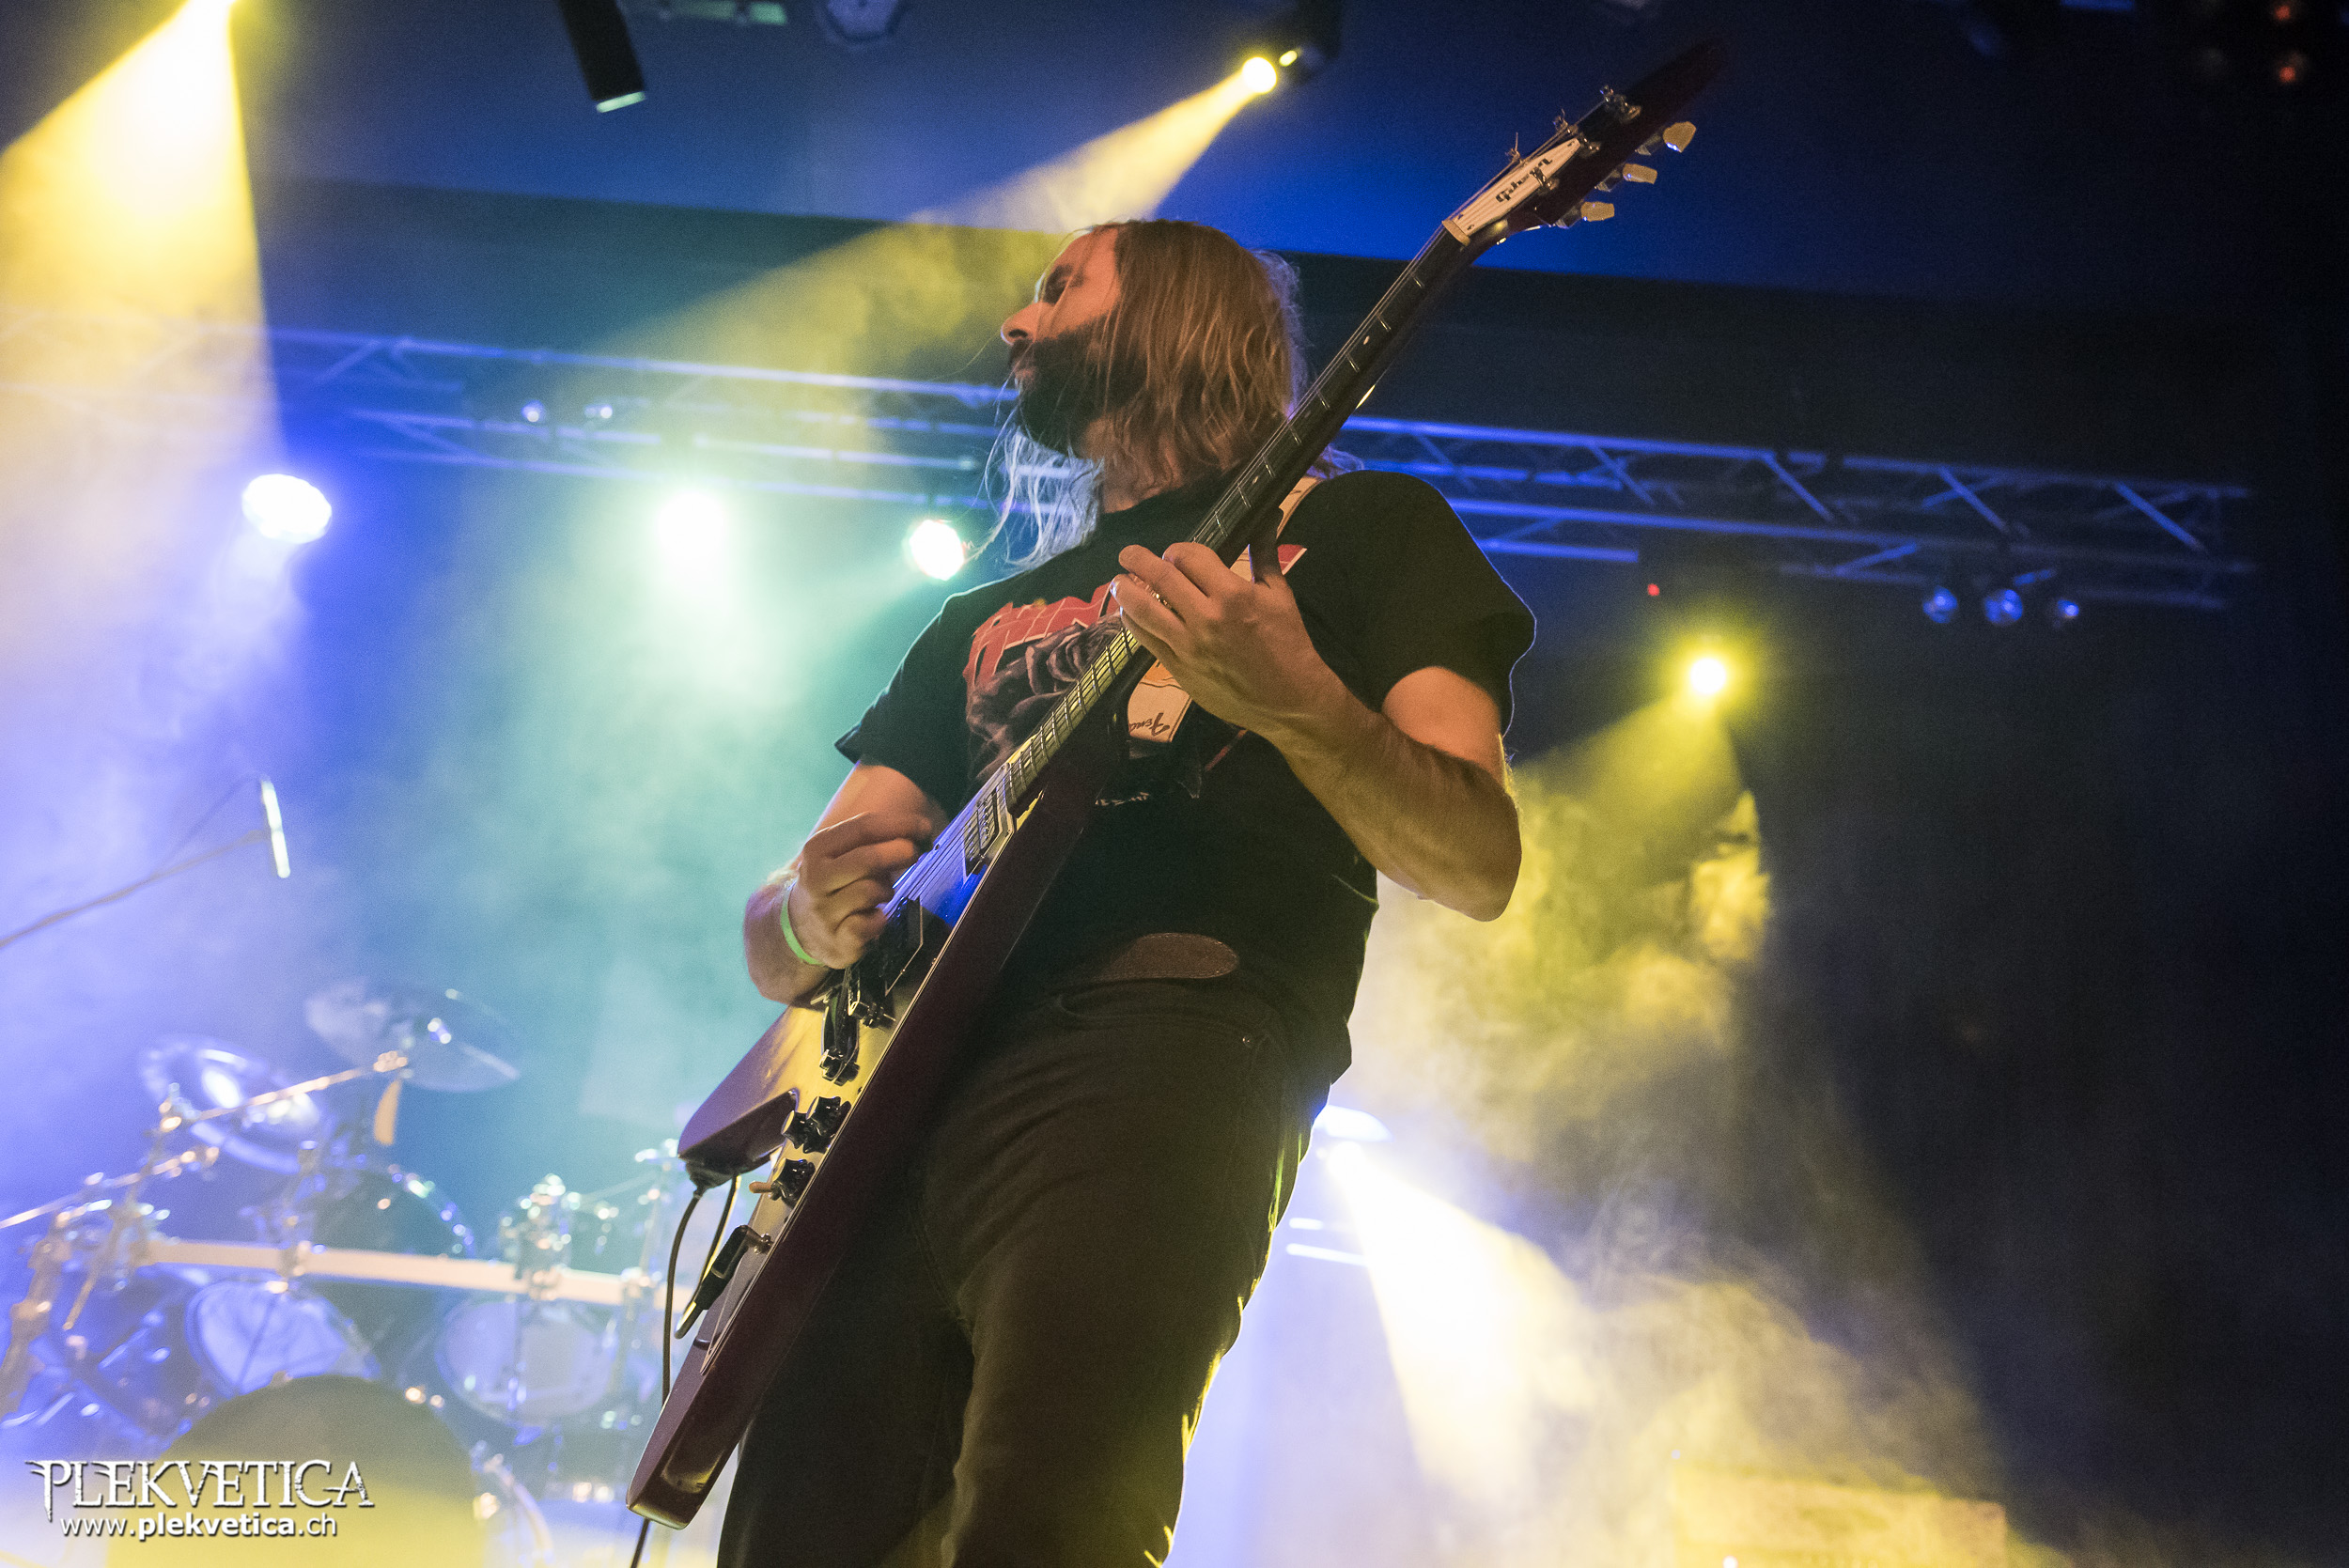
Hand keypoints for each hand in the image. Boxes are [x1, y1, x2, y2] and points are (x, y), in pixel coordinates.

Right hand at [786, 810, 932, 967]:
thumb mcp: (843, 854)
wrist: (801, 926)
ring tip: (881, 893)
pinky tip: (875, 917)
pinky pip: (871, 924)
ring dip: (886, 890)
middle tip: (914, 854)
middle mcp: (815, 878)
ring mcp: (824, 912)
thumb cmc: (836, 882)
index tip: (924, 827)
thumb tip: (923, 830)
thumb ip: (877, 840)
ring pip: (870, 891)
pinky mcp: (837, 941)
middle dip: (899, 853)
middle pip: (867, 859)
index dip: (900, 825)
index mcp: (817, 849)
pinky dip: (880, 920)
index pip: (862, 827)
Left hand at [1111, 536, 1343, 742]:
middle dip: (1137, 560)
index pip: (1189, 557)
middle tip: (1126, 554)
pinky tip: (1128, 613)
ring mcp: (1189, 646)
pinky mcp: (1179, 669)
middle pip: (1160, 578)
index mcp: (1233, 594)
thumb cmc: (1287, 643)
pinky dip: (1133, 622)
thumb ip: (1265, 553)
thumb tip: (1268, 515)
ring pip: (1143, 610)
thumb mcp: (1279, 594)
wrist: (1289, 699)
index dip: (1176, 550)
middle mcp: (1206, 618)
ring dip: (1124, 590)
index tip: (1174, 553)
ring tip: (1116, 581)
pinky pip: (1147, 640)